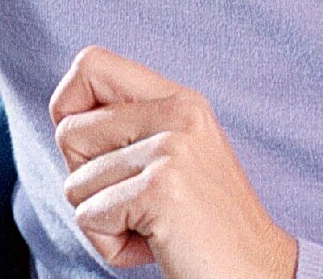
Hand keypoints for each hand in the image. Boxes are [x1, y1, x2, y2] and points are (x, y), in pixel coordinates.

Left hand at [50, 46, 296, 278]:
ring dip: (103, 221)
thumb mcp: (176, 158)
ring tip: (153, 227)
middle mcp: (177, 114)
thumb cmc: (205, 227)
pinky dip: (111, 246)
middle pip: (68, 131)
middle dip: (85, 180)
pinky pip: (89, 218)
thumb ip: (131, 127)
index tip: (90, 150)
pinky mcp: (160, 190)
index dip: (68, 106)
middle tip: (135, 203)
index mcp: (180, 100)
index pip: (90, 64)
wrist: (259, 275)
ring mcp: (170, 150)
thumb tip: (63, 115)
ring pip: (74, 183)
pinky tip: (156, 246)